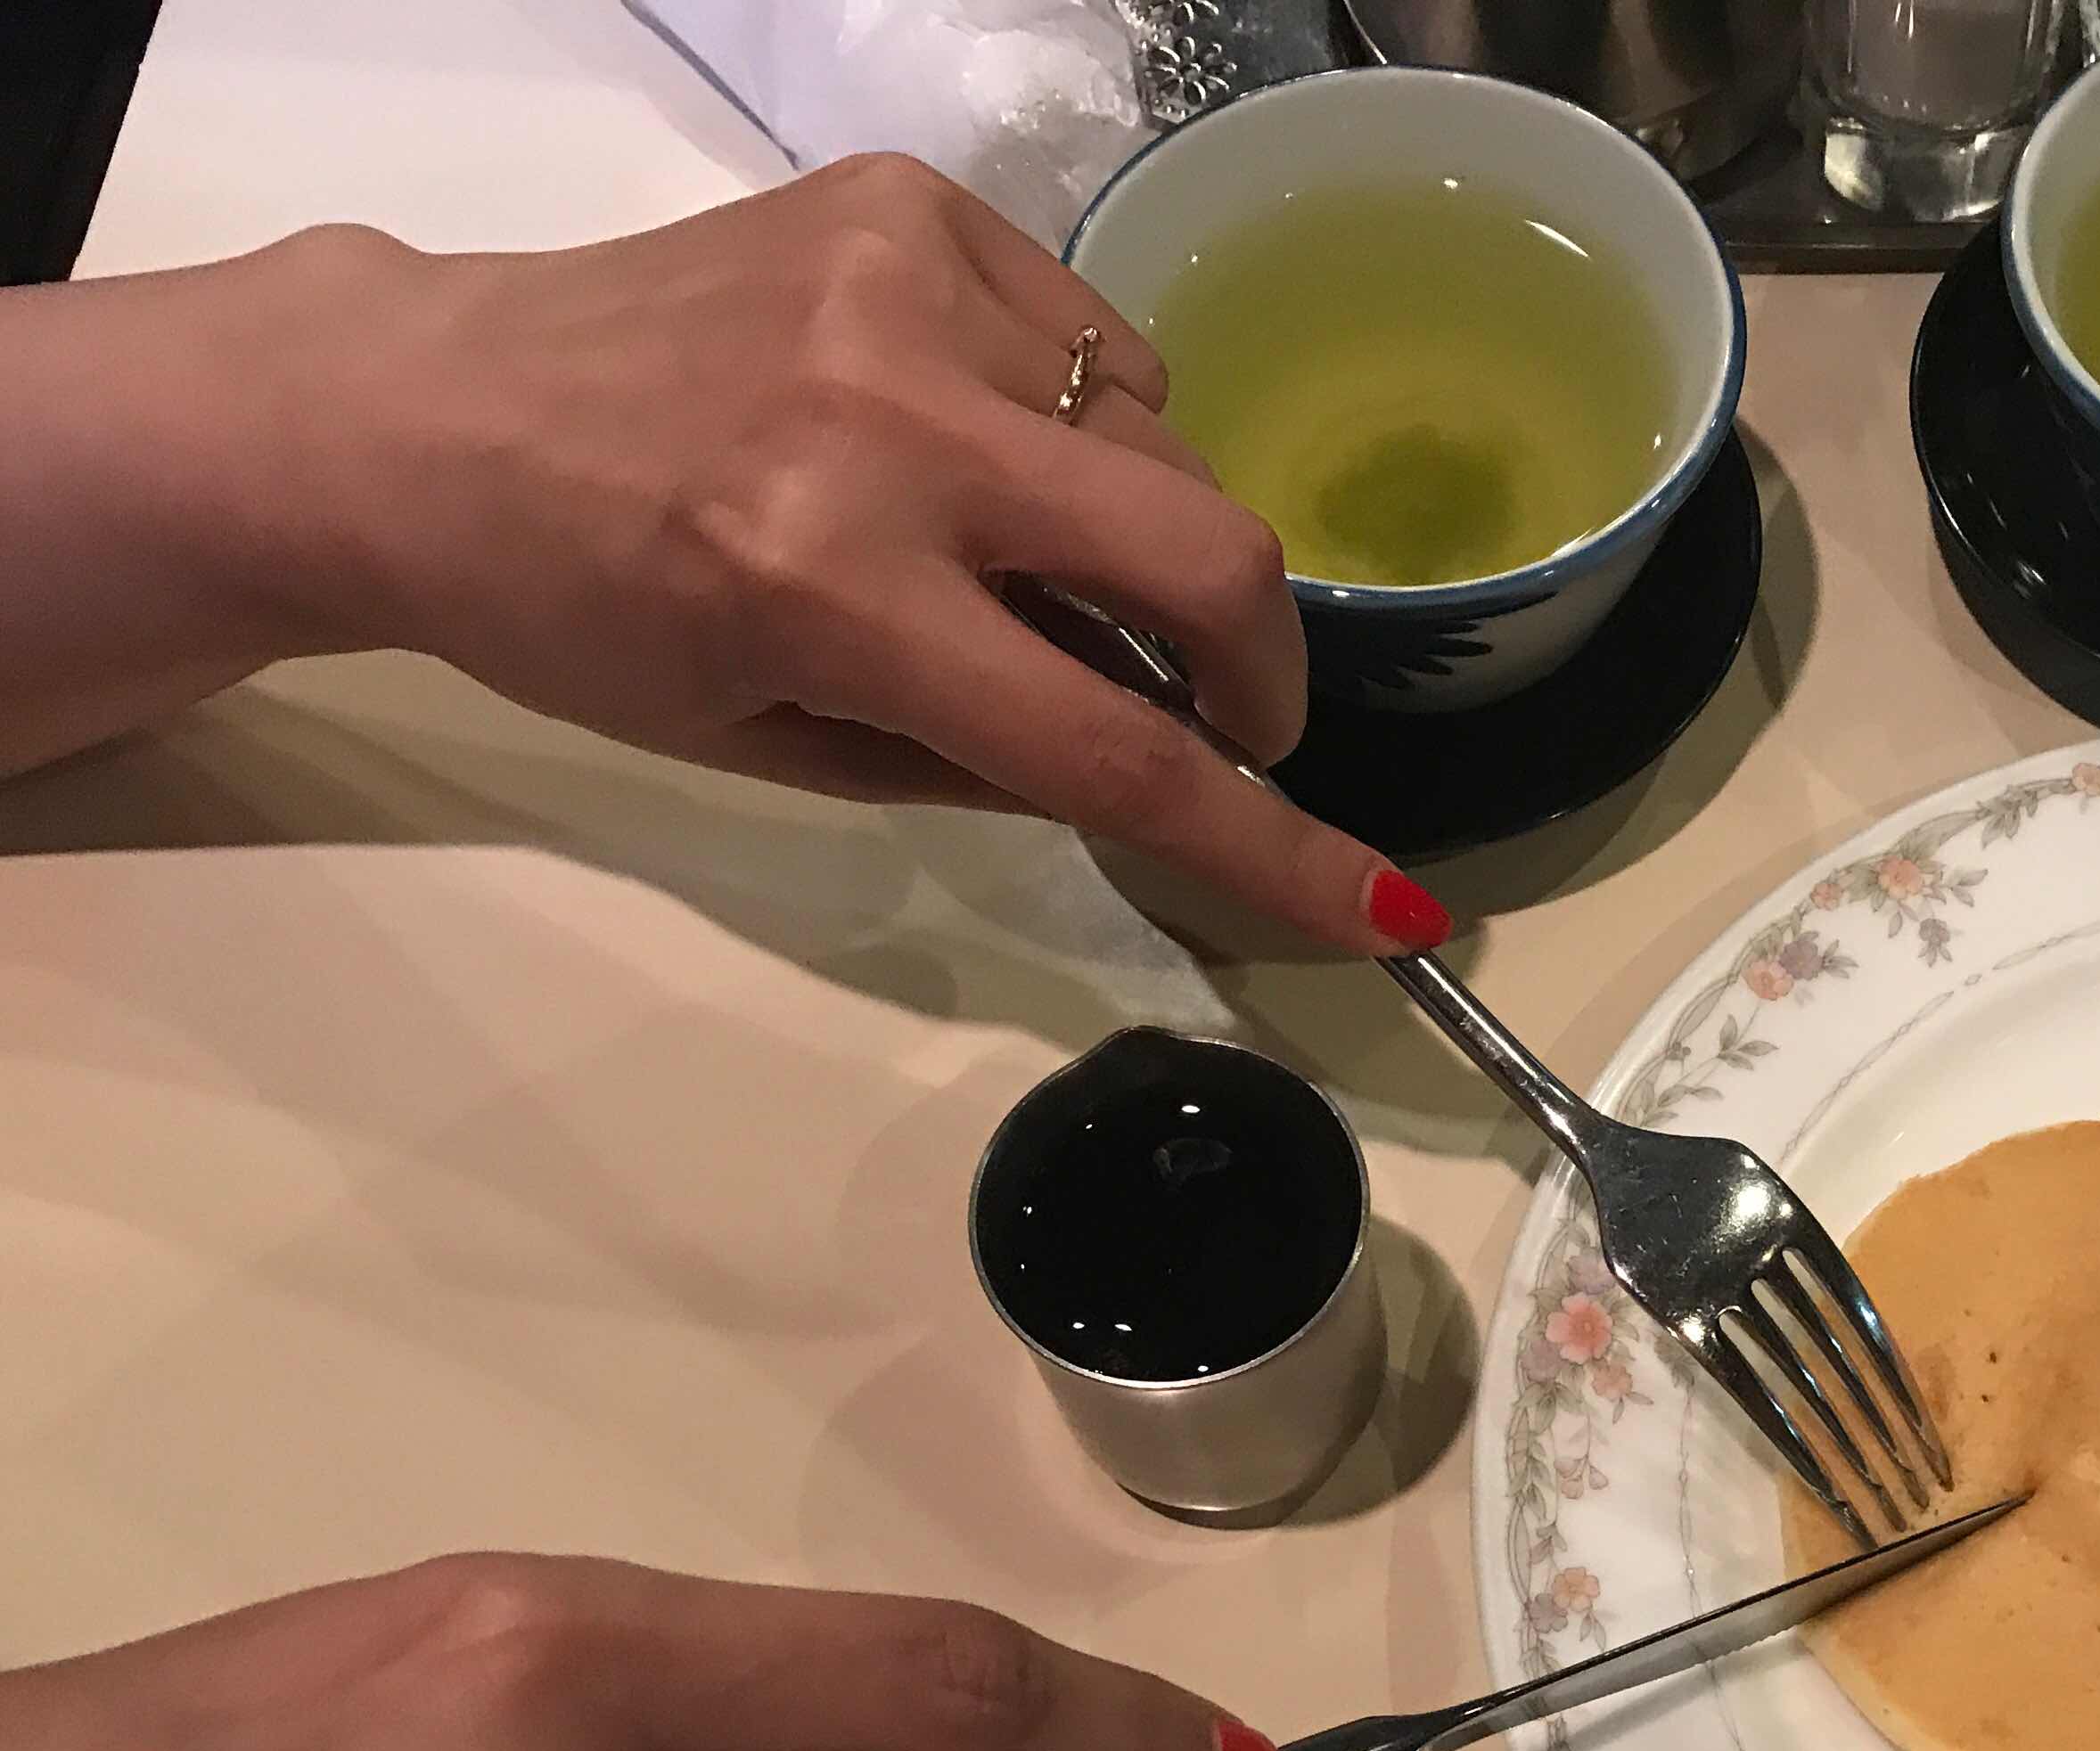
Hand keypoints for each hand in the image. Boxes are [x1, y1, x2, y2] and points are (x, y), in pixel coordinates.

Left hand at [0, 156, 1443, 952]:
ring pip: (1166, 437)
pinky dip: (1081, 416)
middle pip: (1208, 551)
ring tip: (1029, 550)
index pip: (1115, 746)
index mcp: (829, 590)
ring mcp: (904, 290)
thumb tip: (1175, 766)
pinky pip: (1099, 338)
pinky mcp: (911, 207)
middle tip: (1223, 711)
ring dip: (1145, 530)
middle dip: (1257, 664)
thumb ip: (990, 760)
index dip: (1270, 845)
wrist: (423, 414)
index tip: (1386, 906)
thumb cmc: (584, 616)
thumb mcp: (777, 745)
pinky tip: (977, 435)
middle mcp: (885, 425)